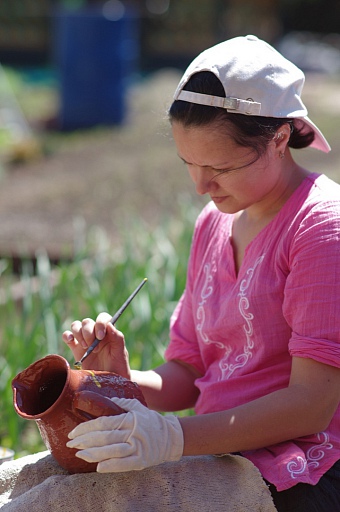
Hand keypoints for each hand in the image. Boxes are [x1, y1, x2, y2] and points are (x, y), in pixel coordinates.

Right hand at [62, 312, 130, 376]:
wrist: (109, 385)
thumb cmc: (118, 368)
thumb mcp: (121, 354)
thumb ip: (118, 338)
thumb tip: (109, 324)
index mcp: (108, 333)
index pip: (103, 318)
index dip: (100, 323)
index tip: (101, 336)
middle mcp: (96, 334)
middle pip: (87, 322)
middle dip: (89, 332)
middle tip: (95, 349)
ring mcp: (85, 341)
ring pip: (76, 326)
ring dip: (79, 334)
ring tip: (85, 347)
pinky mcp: (75, 350)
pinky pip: (67, 336)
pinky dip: (67, 335)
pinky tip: (71, 341)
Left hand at [66, 397, 183, 471]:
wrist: (172, 436)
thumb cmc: (152, 421)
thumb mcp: (139, 407)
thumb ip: (123, 403)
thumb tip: (109, 399)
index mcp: (129, 419)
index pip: (103, 423)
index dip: (86, 427)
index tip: (73, 432)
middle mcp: (131, 432)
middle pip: (104, 436)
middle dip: (84, 440)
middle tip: (70, 444)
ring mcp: (136, 447)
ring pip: (111, 450)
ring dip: (93, 453)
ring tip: (78, 454)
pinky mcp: (141, 460)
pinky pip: (124, 463)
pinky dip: (111, 465)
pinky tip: (98, 467)